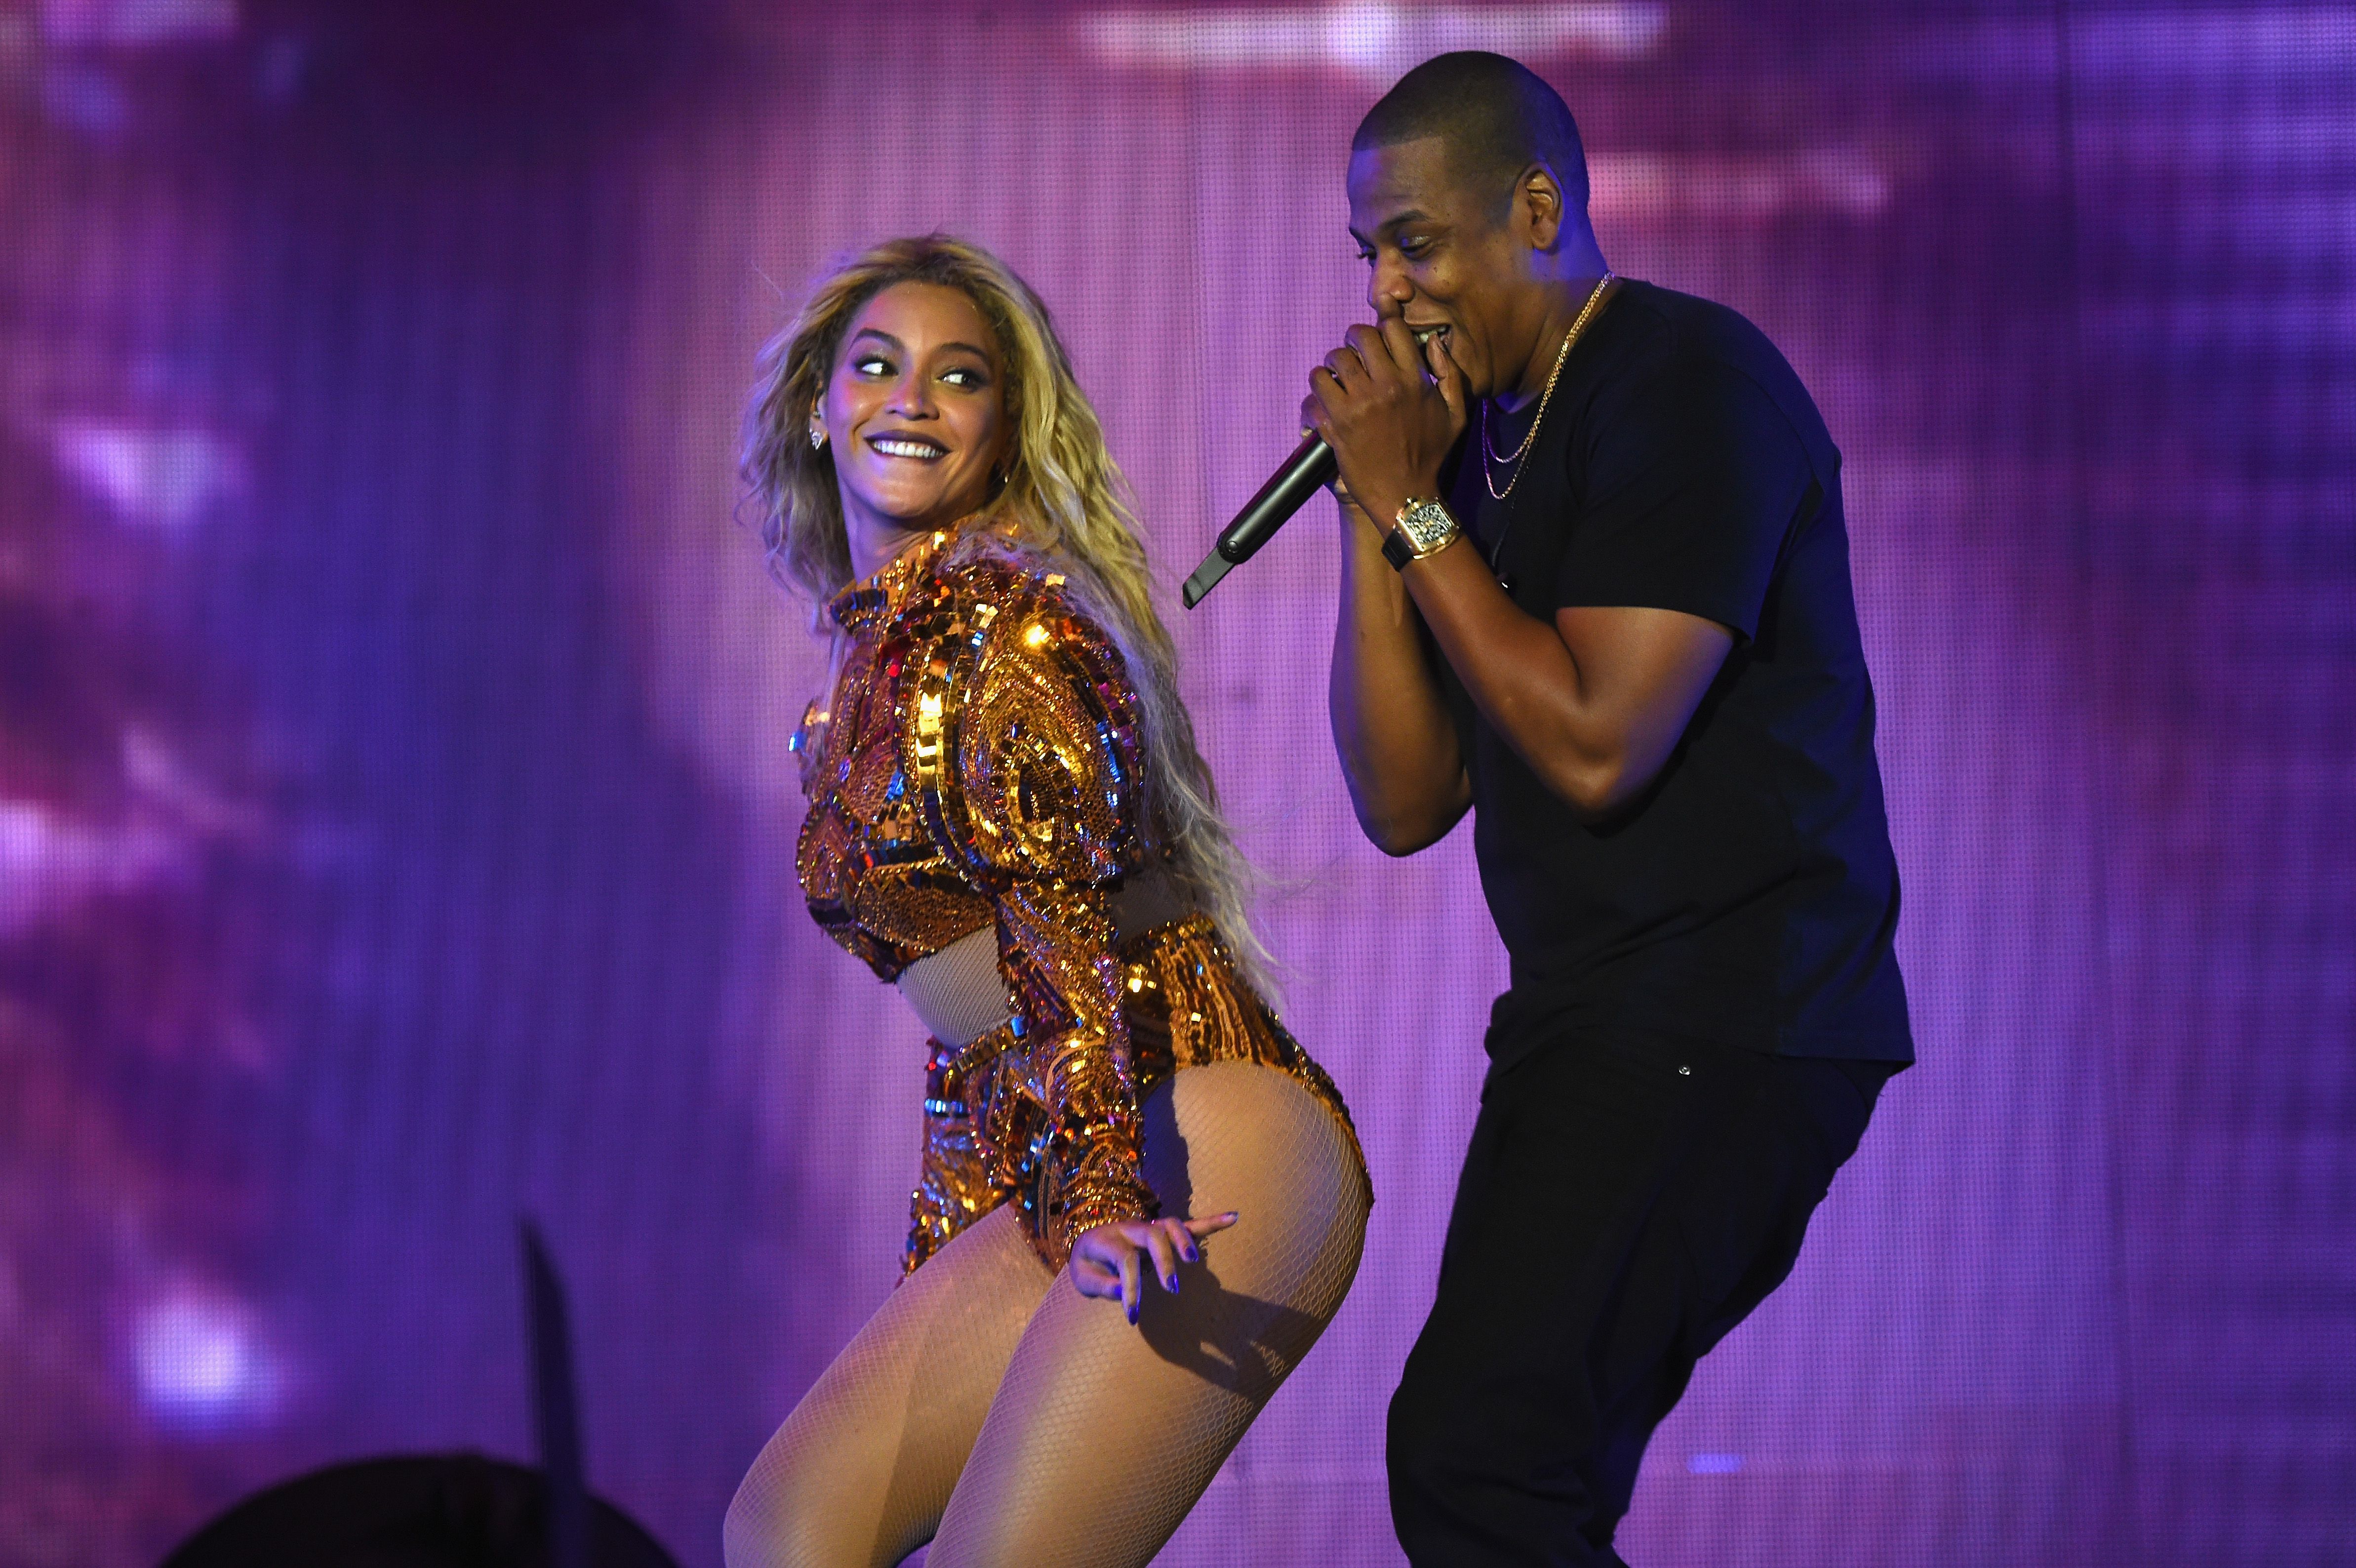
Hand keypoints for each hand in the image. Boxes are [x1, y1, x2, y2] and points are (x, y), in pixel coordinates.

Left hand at [1069, 1211, 1239, 1324]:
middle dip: (1165, 1260)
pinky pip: (1188, 1225)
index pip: (1125, 1260)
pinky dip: (1211, 1222)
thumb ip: (1100, 1285)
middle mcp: (1130, 1228)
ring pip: (1171, 1224)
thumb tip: (1122, 1293)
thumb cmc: (1087, 1263)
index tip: (1133, 1317)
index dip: (1130, 1288)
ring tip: (1193, 1262)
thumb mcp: (1081, 1277)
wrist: (1087, 1243)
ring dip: (1184, 1241)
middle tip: (1172, 1289)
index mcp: (1107, 1239)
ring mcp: (1147, 1226)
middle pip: (1152, 1234)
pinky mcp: (1162, 1232)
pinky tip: (1234, 1218)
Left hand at [1300, 318, 1466, 530]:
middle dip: (1353, 341)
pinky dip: (1318, 389)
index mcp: (1415, 379)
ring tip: (1337, 379)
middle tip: (1352, 355)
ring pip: (1333, 359)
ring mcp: (1360, 404)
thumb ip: (1450, 373)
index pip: (1393, 328)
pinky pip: (1316, 387)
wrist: (1406, 497)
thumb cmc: (1431, 456)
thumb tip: (1433, 341)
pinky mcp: (1337, 424)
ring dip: (1332, 366)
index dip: (1382, 324)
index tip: (1376, 335)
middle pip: (1359, 336)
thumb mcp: (1456, 414)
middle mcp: (1387, 386)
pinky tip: (1326, 399)